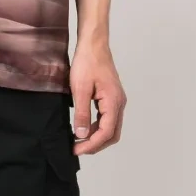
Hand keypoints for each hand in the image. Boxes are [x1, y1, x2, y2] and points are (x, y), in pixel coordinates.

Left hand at [69, 36, 126, 155]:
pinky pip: (107, 119)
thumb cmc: (87, 62)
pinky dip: (97, 128)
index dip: (91, 145)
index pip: (106, 132)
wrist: (93, 45)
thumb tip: (82, 135)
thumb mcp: (80, 89)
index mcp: (113, 102)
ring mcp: (116, 101)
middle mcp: (119, 103)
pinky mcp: (111, 98)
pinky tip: (84, 129)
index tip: (76, 150)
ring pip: (111, 128)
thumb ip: (82, 114)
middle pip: (112, 134)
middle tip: (77, 149)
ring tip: (79, 141)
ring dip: (96, 137)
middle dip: (96, 145)